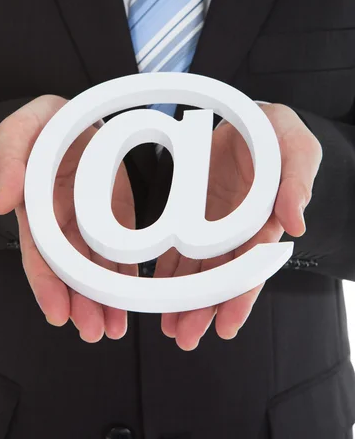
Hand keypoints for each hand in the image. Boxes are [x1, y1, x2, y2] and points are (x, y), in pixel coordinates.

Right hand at [0, 95, 135, 341]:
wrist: (74, 114)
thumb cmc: (41, 125)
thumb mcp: (18, 132)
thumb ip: (9, 162)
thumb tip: (0, 202)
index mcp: (36, 208)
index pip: (39, 252)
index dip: (46, 283)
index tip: (57, 312)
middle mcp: (62, 222)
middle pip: (69, 269)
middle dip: (81, 302)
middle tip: (95, 331)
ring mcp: (90, 219)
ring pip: (96, 266)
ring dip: (104, 297)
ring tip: (114, 326)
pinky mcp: (115, 212)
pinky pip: (120, 246)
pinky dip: (125, 273)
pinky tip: (131, 295)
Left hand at [155, 104, 322, 350]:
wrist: (252, 119)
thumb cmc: (280, 135)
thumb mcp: (298, 150)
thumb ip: (297, 185)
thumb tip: (296, 224)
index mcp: (267, 219)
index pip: (254, 264)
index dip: (241, 295)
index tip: (227, 326)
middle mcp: (240, 229)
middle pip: (223, 275)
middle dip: (205, 307)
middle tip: (185, 337)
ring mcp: (217, 223)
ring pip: (200, 267)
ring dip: (184, 296)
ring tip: (168, 324)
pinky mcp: (197, 212)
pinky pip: (182, 244)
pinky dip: (171, 268)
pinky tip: (157, 287)